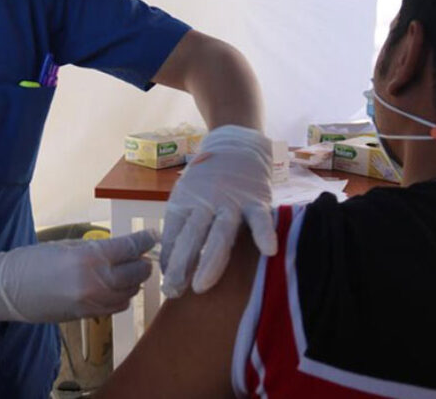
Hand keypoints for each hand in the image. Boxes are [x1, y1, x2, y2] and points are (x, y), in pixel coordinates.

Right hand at [0, 230, 155, 323]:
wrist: (7, 289)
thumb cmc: (34, 260)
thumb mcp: (68, 246)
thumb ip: (97, 249)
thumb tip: (123, 249)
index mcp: (89, 257)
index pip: (129, 248)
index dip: (145, 241)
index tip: (153, 236)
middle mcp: (95, 281)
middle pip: (135, 273)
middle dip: (143, 263)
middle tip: (145, 256)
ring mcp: (92, 302)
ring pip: (129, 293)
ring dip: (134, 281)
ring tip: (133, 271)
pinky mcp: (87, 316)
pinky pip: (116, 307)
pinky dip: (123, 297)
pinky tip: (119, 289)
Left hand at [160, 125, 275, 297]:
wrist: (235, 145)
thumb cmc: (207, 181)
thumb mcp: (187, 199)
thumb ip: (180, 231)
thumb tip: (169, 267)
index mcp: (184, 203)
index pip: (173, 235)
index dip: (169, 260)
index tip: (166, 286)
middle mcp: (204, 202)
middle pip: (192, 236)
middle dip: (181, 265)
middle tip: (173, 291)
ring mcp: (231, 201)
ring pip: (221, 232)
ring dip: (210, 259)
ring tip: (202, 285)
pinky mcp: (256, 199)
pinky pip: (261, 218)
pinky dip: (264, 232)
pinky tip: (268, 250)